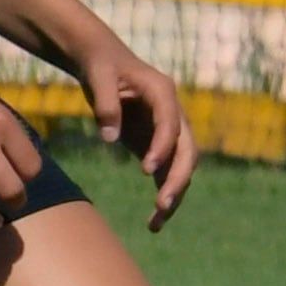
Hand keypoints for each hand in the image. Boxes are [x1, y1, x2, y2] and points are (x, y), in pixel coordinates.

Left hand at [68, 28, 198, 229]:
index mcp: (163, 92)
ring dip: (173, 194)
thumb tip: (109, 139)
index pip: (171, 123)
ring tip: (156, 223)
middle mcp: (173, 113)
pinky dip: (162, 196)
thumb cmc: (101, 65)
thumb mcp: (98, 76)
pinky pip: (165, 174)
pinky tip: (153, 223)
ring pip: (181, 167)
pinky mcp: (157, 146)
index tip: (146, 170)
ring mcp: (168, 132)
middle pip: (187, 150)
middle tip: (162, 204)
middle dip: (177, 178)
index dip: (163, 146)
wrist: (103, 62)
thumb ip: (105, 104)